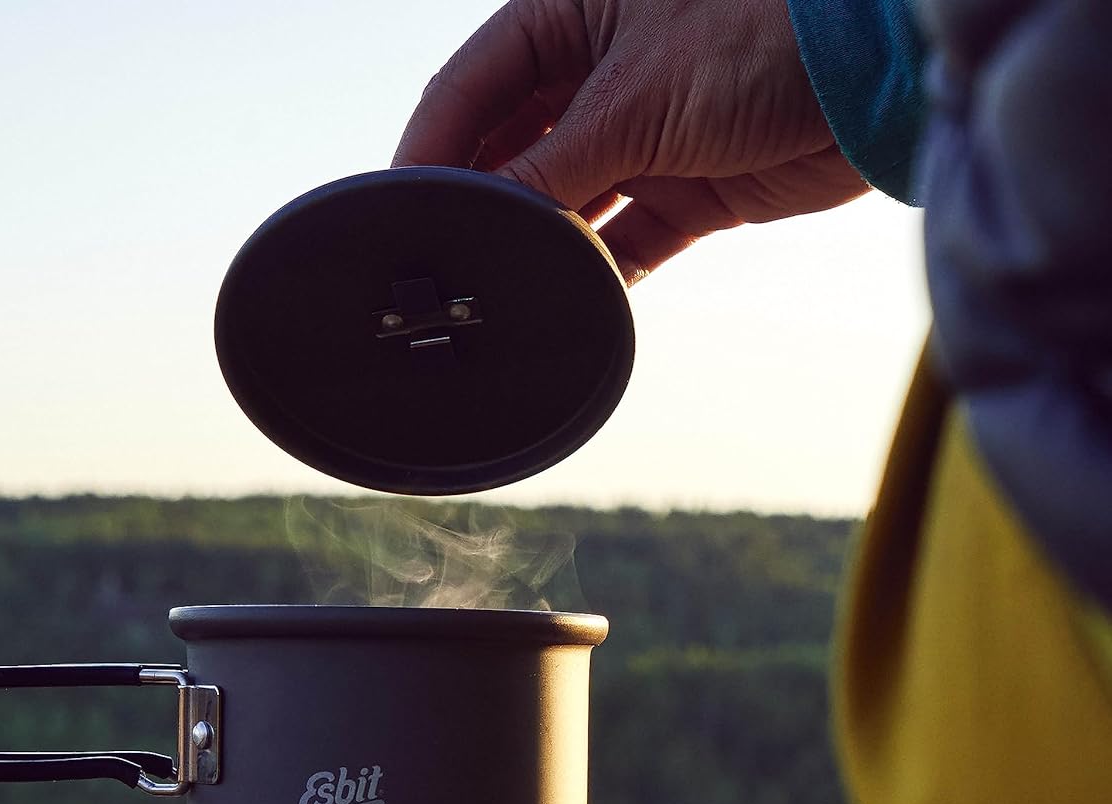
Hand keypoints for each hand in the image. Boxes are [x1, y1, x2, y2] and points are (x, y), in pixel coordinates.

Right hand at [393, 0, 867, 281]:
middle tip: (438, 267)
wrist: (883, 73)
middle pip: (508, 151)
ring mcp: (641, 133)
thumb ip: (544, 173)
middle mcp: (596, 72)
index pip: (467, 90)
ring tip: (496, 291)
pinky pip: (620, 241)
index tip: (393, 216)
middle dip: (478, 207)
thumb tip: (474, 225)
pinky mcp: (686, 187)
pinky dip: (596, 272)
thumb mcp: (630, 104)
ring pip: (562, 203)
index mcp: (566, 15)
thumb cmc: (762, 34)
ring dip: (537, 245)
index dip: (427, 153)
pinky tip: (566, 301)